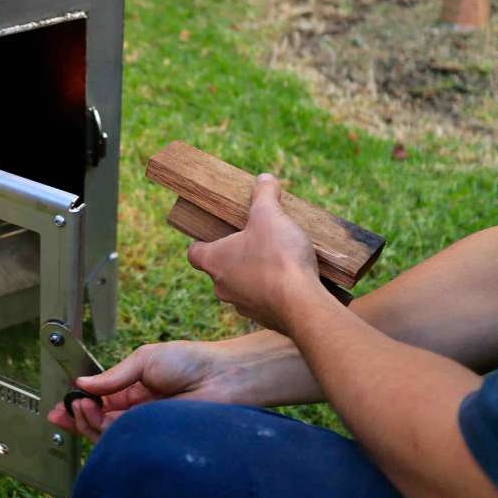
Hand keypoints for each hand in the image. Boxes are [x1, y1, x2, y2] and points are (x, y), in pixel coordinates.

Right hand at [45, 333, 312, 442]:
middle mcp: (137, 409)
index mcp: (133, 388)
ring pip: (108, 434)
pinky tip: (100, 420)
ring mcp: (146, 425)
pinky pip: (126, 442)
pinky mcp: (155, 440)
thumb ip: (113, 376)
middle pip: (99, 421)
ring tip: (83, 409)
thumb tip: (83, 383)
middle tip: (68, 410)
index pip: (99, 401)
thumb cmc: (190, 361)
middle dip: (79, 417)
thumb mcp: (144, 359)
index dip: (78, 405)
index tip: (60, 407)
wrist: (223, 377)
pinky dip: (108, 434)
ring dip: (90, 424)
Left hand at [186, 174, 329, 332]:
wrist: (303, 305)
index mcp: (215, 261)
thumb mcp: (269, 215)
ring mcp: (243, 306)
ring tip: (279, 257)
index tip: (216, 232)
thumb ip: (264, 195)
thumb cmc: (278, 257)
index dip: (202, 241)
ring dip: (257, 274)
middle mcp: (222, 288)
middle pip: (221, 268)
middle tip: (256, 239)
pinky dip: (275, 291)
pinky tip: (294, 279)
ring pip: (244, 286)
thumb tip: (263, 179)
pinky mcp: (266, 319)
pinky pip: (266, 301)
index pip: (195, 252)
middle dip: (237, 255)